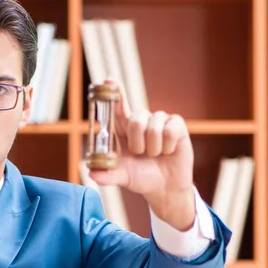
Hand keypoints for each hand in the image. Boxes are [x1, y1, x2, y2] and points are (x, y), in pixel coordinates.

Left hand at [88, 81, 195, 229]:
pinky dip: (167, 147)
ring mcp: (159, 120)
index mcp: (124, 129)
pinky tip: (168, 151)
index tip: (108, 80)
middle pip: (135, 119)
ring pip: (153, 127)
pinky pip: (169, 131)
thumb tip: (91, 173)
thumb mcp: (122, 178)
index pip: (117, 108)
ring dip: (153, 148)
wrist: (165, 187)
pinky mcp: (176, 124)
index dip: (114, 93)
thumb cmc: (141, 178)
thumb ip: (107, 176)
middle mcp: (141, 120)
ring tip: (155, 155)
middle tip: (141, 154)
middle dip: (138, 143)